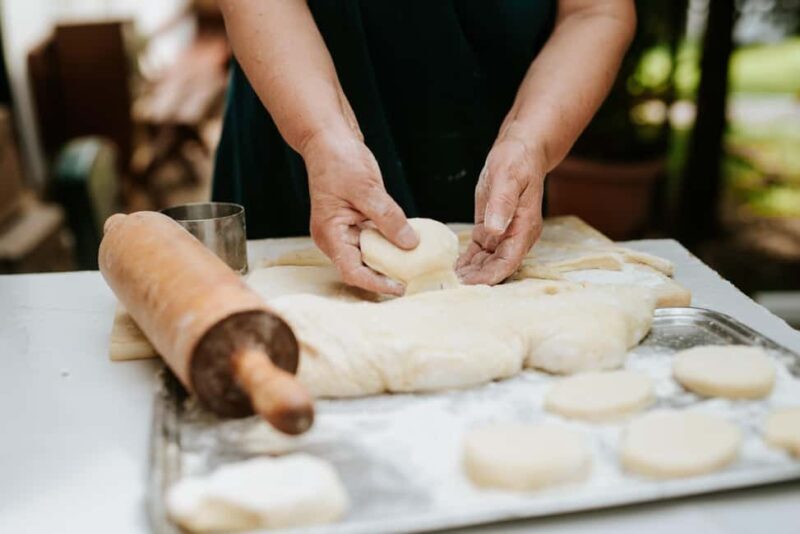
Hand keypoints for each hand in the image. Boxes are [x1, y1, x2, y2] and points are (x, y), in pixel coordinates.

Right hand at [302, 131, 418, 294]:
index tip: (402, 287)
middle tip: (417, 280)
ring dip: (392, 262)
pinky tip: (410, 246)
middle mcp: (335, 239)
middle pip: (362, 269)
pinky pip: (375, 241)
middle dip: (388, 276)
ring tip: (417, 267)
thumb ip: (388, 217)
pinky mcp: (356, 224)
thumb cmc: (339, 160)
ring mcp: (345, 232)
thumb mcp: (366, 188)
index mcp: (330, 235)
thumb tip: (410, 243)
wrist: (329, 140)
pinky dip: (391, 245)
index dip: (377, 283)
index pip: (352, 271)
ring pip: (370, 257)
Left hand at [456, 137, 545, 284]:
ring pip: (487, 263)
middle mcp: (516, 236)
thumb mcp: (507, 177)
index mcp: (524, 227)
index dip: (491, 275)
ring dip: (470, 274)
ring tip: (447, 282)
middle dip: (477, 280)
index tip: (471, 284)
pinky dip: (467, 262)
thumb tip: (495, 229)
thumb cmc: (516, 161)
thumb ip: (502, 203)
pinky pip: (479, 252)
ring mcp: (504, 235)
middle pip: (497, 267)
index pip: (509, 261)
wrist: (519, 152)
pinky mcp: (491, 230)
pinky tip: (452, 270)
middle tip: (452, 288)